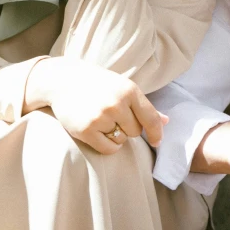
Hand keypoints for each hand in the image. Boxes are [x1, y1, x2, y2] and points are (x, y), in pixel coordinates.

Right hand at [25, 57, 167, 154]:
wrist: (63, 80)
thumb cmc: (98, 84)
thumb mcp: (122, 87)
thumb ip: (144, 106)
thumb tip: (166, 122)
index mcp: (129, 90)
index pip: (150, 118)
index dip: (156, 133)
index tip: (157, 141)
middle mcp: (117, 103)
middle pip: (136, 131)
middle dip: (128, 128)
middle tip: (113, 116)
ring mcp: (101, 117)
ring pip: (122, 140)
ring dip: (116, 135)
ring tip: (102, 120)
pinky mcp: (87, 130)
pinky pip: (108, 149)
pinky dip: (107, 145)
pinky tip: (98, 131)